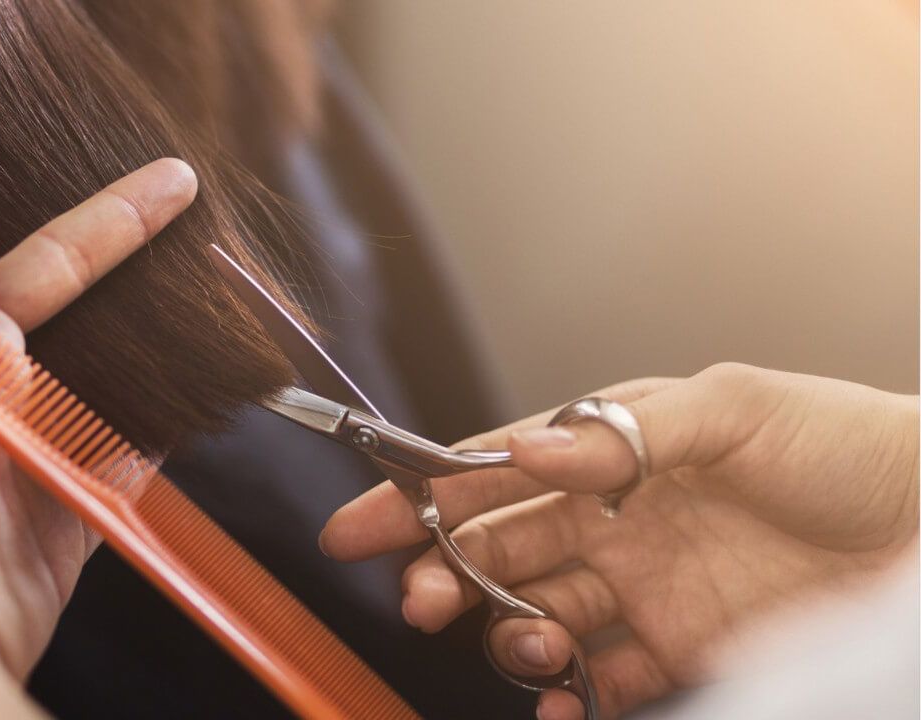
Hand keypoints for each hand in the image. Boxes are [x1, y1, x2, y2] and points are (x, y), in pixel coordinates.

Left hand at [0, 160, 196, 717]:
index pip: (46, 264)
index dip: (112, 221)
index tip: (172, 184)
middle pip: (89, 315)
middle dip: (144, 273)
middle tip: (207, 230)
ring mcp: (41, 450)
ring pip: (117, 379)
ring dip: (162, 345)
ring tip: (219, 303)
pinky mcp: (78, 505)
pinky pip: (136, 451)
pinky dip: (169, 424)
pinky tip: (204, 389)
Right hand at [320, 364, 917, 719]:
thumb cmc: (848, 447)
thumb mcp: (736, 409)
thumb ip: (622, 433)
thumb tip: (525, 453)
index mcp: (613, 451)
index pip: (495, 473)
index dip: (421, 497)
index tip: (357, 525)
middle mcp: (616, 520)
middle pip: (500, 550)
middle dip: (446, 572)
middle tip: (424, 600)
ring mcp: (645, 589)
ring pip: (538, 616)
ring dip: (507, 633)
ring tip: (525, 641)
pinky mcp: (680, 651)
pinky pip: (600, 683)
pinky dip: (566, 699)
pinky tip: (560, 702)